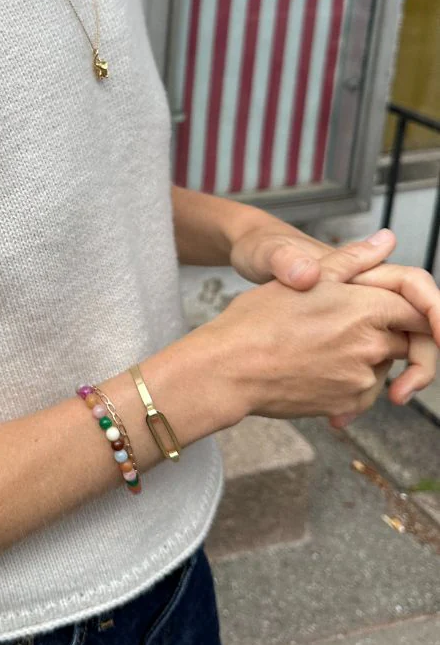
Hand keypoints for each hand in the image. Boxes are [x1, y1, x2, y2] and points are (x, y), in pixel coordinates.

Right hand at [229, 219, 439, 422]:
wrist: (228, 369)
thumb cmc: (257, 321)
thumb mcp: (305, 278)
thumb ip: (353, 260)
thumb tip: (386, 240)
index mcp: (366, 309)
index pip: (417, 311)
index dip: (413, 311)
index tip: (397, 315)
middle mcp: (371, 346)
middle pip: (403, 341)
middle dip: (384, 336)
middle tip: (343, 330)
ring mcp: (360, 379)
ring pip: (381, 368)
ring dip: (363, 360)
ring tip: (319, 348)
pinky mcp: (346, 405)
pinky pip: (363, 394)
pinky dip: (348, 384)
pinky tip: (315, 370)